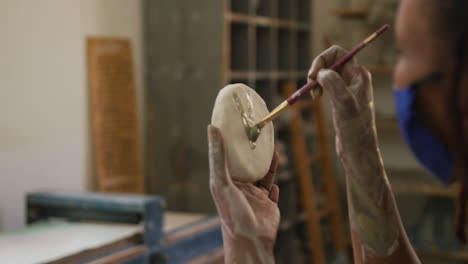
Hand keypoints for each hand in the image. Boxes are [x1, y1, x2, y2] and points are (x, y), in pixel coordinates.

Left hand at [207, 125, 278, 263]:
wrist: (252, 241)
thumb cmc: (232, 213)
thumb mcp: (222, 182)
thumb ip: (219, 156)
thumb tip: (212, 128)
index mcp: (226, 182)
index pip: (227, 157)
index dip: (231, 141)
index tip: (236, 124)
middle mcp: (239, 188)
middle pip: (247, 165)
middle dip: (252, 151)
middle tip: (259, 133)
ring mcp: (254, 197)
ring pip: (262, 175)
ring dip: (267, 163)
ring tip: (272, 147)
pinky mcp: (268, 205)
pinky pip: (272, 190)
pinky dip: (274, 181)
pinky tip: (276, 171)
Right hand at [308, 45, 377, 167]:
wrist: (358, 149)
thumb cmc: (354, 128)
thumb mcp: (344, 103)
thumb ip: (334, 84)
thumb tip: (321, 72)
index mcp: (359, 74)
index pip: (338, 52)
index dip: (322, 59)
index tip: (312, 75)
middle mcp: (354, 78)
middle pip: (330, 61)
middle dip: (317, 70)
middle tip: (311, 85)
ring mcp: (347, 88)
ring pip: (326, 73)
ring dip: (316, 80)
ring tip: (314, 95)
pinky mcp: (341, 98)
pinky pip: (326, 85)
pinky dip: (317, 88)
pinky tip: (316, 98)